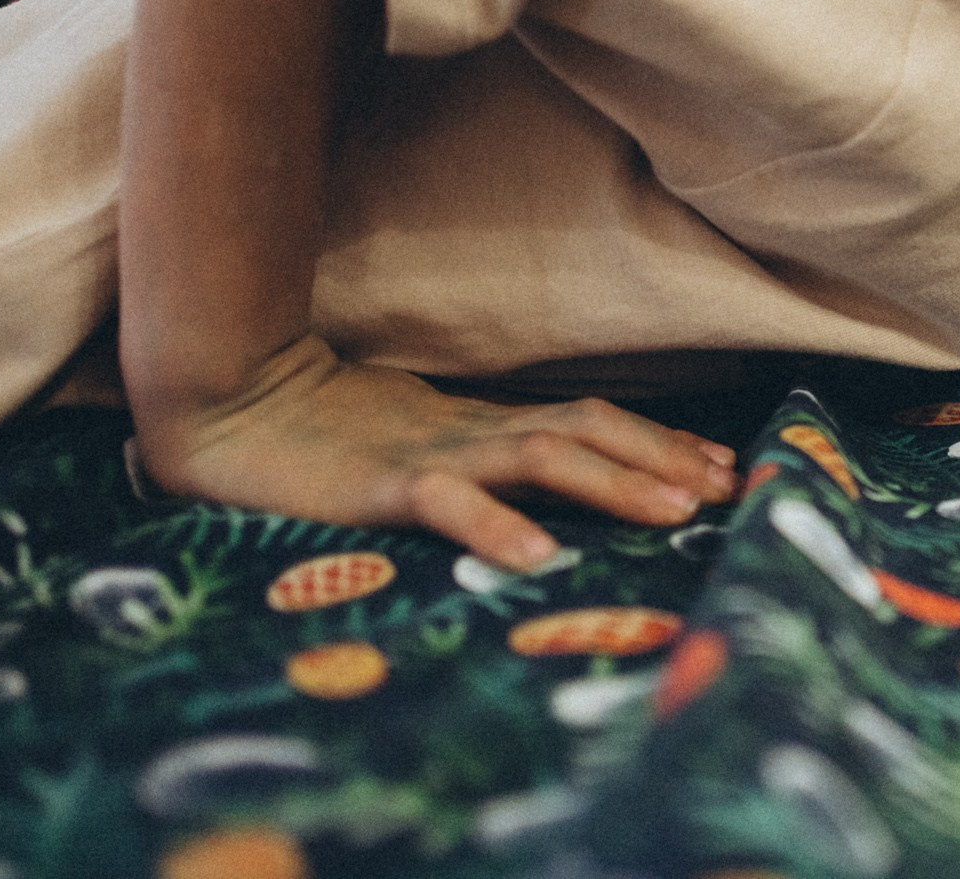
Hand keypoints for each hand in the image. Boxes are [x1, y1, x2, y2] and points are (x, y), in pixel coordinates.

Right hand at [131, 333, 737, 568]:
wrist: (229, 402)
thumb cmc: (327, 434)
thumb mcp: (422, 450)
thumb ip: (480, 464)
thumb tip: (545, 493)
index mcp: (486, 425)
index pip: (593, 424)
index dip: (661, 443)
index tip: (725, 467)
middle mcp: (475, 432)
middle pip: (590, 429)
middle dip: (664, 457)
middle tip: (729, 486)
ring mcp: (432, 453)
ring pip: (543, 454)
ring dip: (615, 481)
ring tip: (674, 511)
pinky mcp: (381, 483)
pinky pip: (449, 502)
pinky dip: (496, 527)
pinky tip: (540, 557)